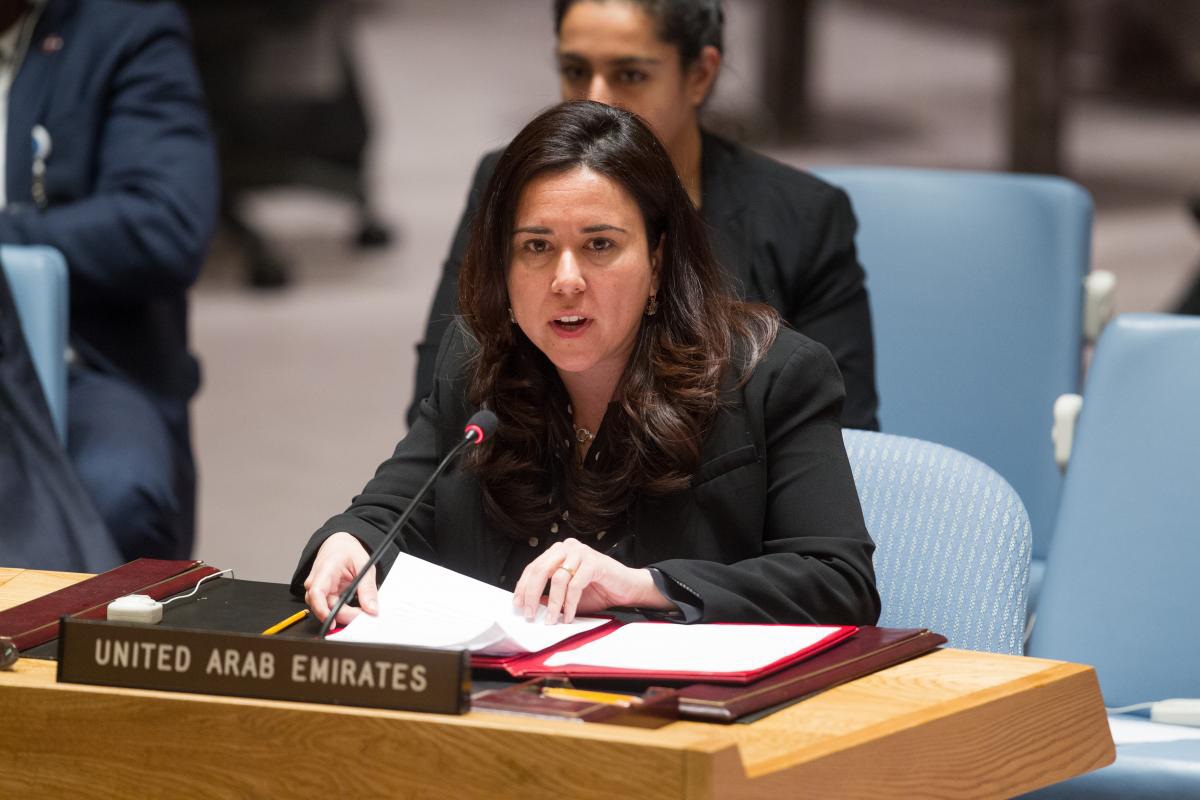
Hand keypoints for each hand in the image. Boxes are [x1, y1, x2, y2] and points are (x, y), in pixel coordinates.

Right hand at [302, 531, 378, 624]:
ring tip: (361, 612)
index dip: (322, 610)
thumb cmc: (348, 551)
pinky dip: (343, 612)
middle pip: (323, 607)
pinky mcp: (323, 597)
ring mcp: (317, 591)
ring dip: (344, 615)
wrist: (339, 545)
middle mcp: (316, 582)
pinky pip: (330, 609)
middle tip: (364, 616)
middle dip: (344, 615)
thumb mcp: (364, 564)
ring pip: (326, 611)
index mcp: (324, 570)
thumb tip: (371, 609)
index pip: (316, 593)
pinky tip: (355, 610)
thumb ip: (367, 588)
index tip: (334, 621)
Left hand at [513, 538, 673, 623]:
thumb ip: (550, 596)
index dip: (523, 587)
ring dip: (553, 604)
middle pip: (540, 570)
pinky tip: (568, 616)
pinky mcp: (594, 562)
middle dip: (532, 595)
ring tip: (551, 620)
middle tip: (530, 614)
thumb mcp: (568, 595)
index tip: (518, 604)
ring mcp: (581, 552)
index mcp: (558, 552)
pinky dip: (569, 603)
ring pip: (557, 578)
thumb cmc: (598, 590)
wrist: (627, 588)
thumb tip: (530, 606)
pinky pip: (575, 585)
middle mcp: (568, 548)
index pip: (533, 567)